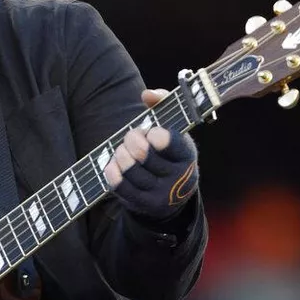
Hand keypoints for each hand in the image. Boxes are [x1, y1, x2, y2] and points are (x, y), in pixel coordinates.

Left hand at [103, 89, 198, 220]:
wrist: (171, 192)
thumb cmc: (168, 150)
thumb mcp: (172, 126)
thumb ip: (162, 102)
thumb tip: (147, 95)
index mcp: (187, 154)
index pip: (168, 141)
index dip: (153, 134)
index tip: (151, 133)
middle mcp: (178, 177)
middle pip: (142, 153)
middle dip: (132, 139)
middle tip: (132, 137)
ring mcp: (161, 194)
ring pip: (129, 168)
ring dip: (121, 153)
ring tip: (124, 150)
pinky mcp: (143, 204)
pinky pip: (119, 185)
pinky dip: (112, 170)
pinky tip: (114, 163)